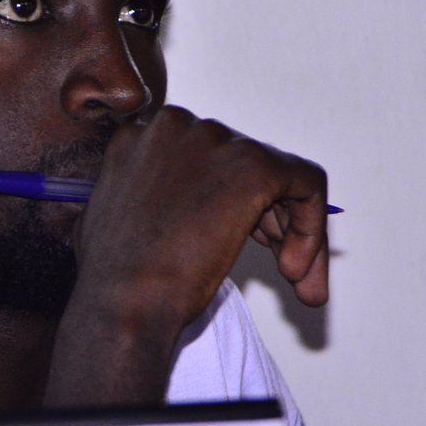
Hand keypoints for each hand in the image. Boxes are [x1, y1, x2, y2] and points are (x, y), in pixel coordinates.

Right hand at [45, 105, 328, 404]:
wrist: (123, 301)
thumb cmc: (114, 275)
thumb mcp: (119, 215)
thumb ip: (154, 194)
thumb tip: (193, 204)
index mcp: (139, 134)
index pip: (206, 157)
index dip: (228, 201)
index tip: (246, 240)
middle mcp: (174, 124)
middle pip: (243, 161)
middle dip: (266, 215)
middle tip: (280, 263)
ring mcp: (213, 140)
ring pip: (279, 173)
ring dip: (293, 228)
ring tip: (293, 278)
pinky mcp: (253, 164)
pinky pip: (306, 185)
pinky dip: (311, 227)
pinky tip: (294, 271)